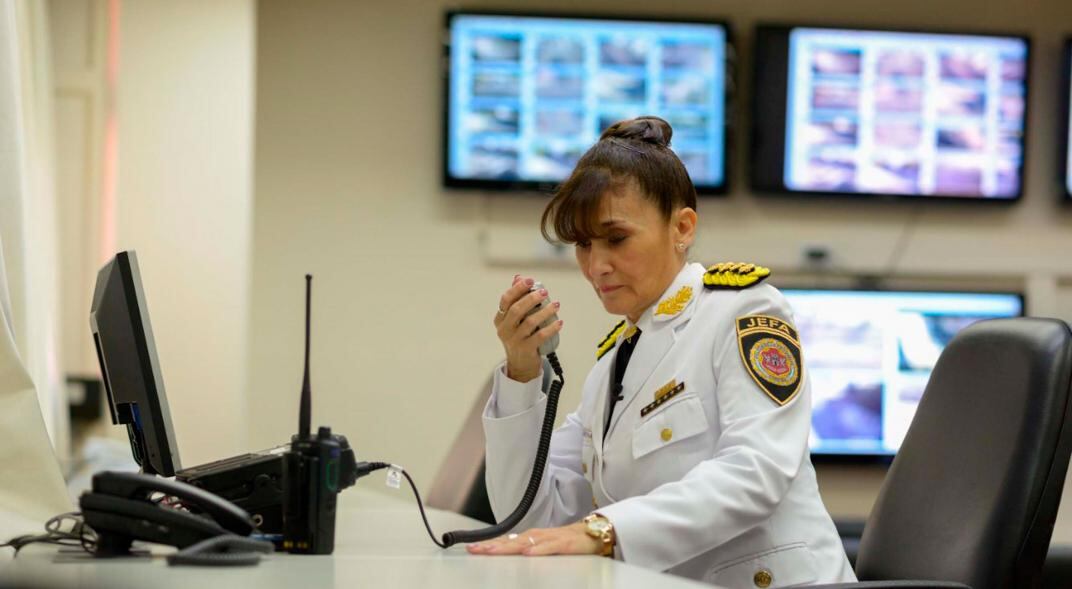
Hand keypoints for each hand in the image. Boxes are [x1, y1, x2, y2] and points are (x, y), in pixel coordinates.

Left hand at [465, 522, 600, 556]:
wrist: (594, 534)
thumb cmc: (568, 542)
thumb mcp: (544, 548)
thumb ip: (529, 550)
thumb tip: (512, 556)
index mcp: (532, 538)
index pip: (506, 541)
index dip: (489, 544)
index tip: (471, 548)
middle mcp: (538, 536)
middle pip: (511, 541)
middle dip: (492, 546)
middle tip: (475, 550)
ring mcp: (550, 539)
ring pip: (526, 543)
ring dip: (508, 547)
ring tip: (492, 551)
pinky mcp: (565, 544)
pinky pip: (550, 548)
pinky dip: (538, 550)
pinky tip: (528, 554)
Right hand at [493, 275, 562, 381]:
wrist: (520, 365)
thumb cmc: (520, 337)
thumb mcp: (515, 320)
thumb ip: (517, 299)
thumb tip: (518, 277)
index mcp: (500, 319)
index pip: (506, 300)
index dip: (517, 288)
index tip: (530, 280)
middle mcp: (504, 329)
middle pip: (516, 310)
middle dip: (531, 298)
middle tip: (545, 292)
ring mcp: (514, 340)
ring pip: (529, 322)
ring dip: (545, 311)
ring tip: (556, 305)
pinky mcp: (525, 349)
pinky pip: (540, 336)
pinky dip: (551, 328)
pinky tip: (559, 322)